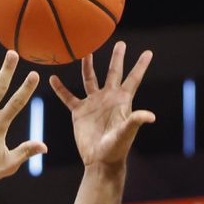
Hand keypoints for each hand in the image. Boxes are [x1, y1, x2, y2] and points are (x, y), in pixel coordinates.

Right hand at [49, 42, 154, 168]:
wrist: (100, 161)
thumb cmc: (117, 148)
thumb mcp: (127, 132)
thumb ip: (136, 120)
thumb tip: (150, 116)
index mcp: (122, 100)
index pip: (133, 78)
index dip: (141, 66)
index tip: (148, 52)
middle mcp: (108, 98)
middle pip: (114, 73)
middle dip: (117, 58)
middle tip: (121, 43)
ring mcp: (93, 104)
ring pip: (90, 79)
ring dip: (88, 66)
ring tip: (86, 51)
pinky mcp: (79, 112)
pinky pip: (68, 97)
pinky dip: (60, 88)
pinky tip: (53, 78)